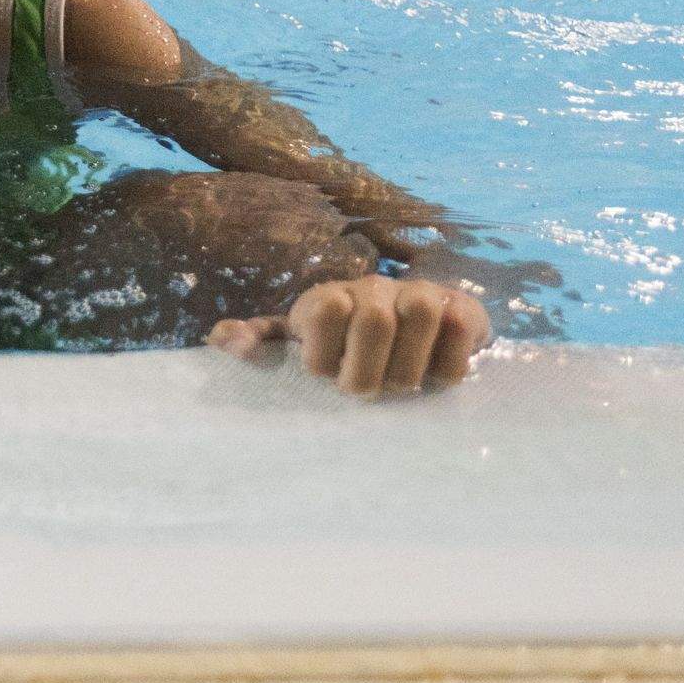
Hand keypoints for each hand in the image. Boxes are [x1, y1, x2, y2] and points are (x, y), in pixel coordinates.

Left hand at [206, 274, 487, 397]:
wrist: (415, 331)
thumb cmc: (342, 348)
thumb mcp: (298, 343)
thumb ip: (260, 340)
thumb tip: (220, 339)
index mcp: (331, 298)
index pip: (324, 307)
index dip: (324, 353)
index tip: (327, 377)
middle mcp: (376, 289)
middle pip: (373, 318)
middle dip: (368, 370)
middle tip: (366, 393)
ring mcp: (421, 295)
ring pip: (419, 312)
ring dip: (409, 365)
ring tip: (403, 387)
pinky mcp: (462, 308)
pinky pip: (461, 325)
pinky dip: (450, 360)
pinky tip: (438, 377)